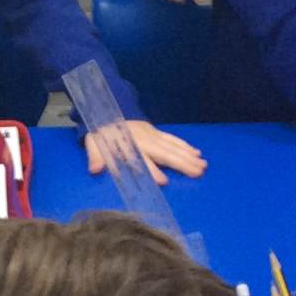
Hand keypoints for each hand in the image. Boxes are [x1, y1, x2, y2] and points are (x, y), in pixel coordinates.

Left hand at [84, 121, 206, 186]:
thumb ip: (95, 157)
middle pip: (164, 153)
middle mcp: (144, 140)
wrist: (107, 113)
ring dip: (189, 156)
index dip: (152, 170)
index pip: (142, 159)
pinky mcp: (156, 131)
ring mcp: (152, 134)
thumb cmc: (101, 134)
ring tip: (203, 166)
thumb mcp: (92, 144)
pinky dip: (186, 146)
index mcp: (128, 145)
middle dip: (182, 163)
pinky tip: (197, 153)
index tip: (164, 182)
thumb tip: (95, 169)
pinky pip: (173, 139)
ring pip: (173, 146)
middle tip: (197, 173)